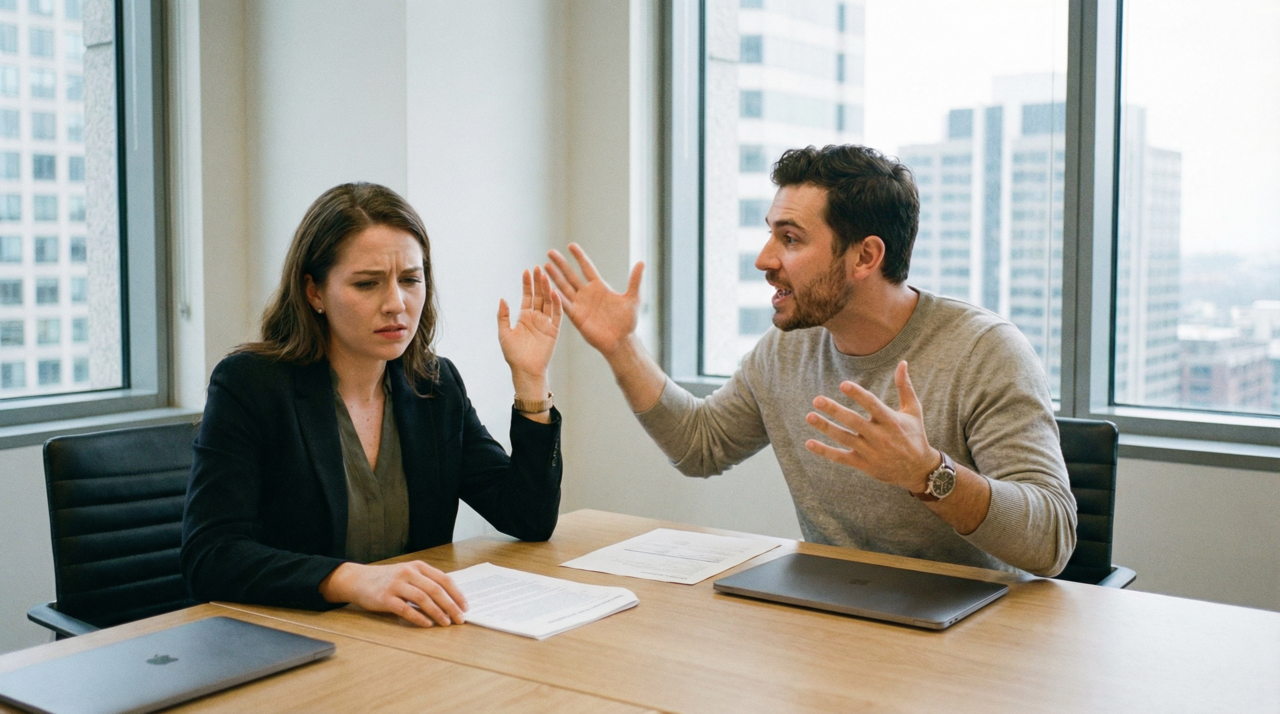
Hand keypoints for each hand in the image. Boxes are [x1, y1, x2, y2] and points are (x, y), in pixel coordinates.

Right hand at [319, 560, 467, 627]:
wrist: (358, 580)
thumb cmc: (387, 579)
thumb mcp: (408, 574)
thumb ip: (426, 582)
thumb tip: (450, 601)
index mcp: (418, 566)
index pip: (444, 579)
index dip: (457, 594)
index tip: (465, 607)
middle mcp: (408, 573)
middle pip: (436, 590)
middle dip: (451, 606)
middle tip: (459, 619)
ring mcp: (396, 585)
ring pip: (423, 599)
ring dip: (438, 613)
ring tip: (446, 623)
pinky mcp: (385, 598)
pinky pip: (406, 609)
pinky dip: (419, 618)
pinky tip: (427, 625)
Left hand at [498, 267, 561, 389]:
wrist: (525, 370)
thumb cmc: (513, 354)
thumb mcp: (504, 333)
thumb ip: (503, 316)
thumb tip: (502, 299)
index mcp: (524, 317)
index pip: (527, 296)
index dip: (527, 284)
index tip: (527, 271)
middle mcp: (536, 318)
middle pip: (539, 296)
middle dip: (538, 282)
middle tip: (538, 268)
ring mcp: (546, 323)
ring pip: (548, 302)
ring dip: (547, 289)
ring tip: (545, 275)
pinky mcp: (554, 330)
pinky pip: (556, 315)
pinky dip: (556, 303)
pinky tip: (554, 292)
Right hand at [545, 243, 642, 359]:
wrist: (621, 341)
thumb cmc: (628, 322)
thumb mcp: (633, 298)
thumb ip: (635, 280)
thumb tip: (642, 262)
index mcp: (599, 287)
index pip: (586, 267)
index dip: (579, 257)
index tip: (571, 245)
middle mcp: (587, 294)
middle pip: (571, 275)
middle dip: (560, 264)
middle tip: (550, 252)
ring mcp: (580, 305)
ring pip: (564, 287)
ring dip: (554, 277)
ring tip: (544, 266)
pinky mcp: (576, 317)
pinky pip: (564, 305)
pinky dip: (556, 297)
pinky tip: (548, 288)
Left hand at [803, 361, 938, 491]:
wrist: (917, 470)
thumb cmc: (914, 435)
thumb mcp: (913, 411)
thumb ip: (905, 387)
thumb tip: (902, 362)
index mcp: (891, 421)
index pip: (872, 405)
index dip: (858, 395)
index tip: (843, 384)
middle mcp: (880, 436)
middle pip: (854, 421)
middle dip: (835, 410)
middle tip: (817, 400)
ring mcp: (870, 451)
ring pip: (844, 438)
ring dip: (825, 427)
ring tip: (809, 416)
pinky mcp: (863, 464)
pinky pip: (840, 457)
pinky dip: (825, 451)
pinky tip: (809, 443)